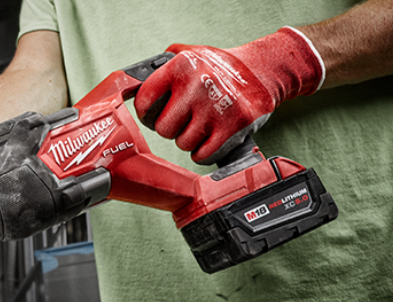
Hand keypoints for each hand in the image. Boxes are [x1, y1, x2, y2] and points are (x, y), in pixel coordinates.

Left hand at [134, 27, 324, 164]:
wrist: (263, 70)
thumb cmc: (219, 67)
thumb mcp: (189, 54)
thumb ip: (161, 67)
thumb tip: (128, 85)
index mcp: (181, 66)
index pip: (145, 101)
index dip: (147, 113)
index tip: (154, 115)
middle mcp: (198, 84)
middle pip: (164, 129)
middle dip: (172, 128)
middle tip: (185, 120)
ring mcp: (218, 106)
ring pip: (184, 144)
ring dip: (191, 140)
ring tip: (203, 125)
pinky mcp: (236, 126)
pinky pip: (204, 155)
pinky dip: (205, 153)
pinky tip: (212, 138)